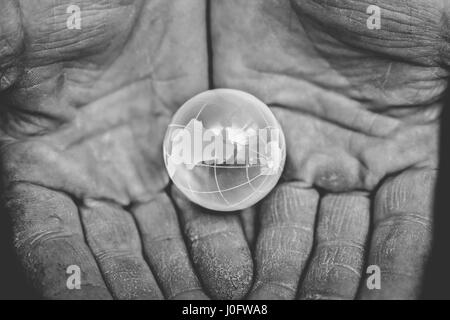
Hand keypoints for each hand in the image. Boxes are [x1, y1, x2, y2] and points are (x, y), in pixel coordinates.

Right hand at [0, 0, 252, 299]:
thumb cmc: (73, 1)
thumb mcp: (22, 32)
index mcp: (42, 163)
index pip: (53, 240)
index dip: (73, 277)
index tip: (96, 305)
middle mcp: (97, 179)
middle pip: (118, 253)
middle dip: (142, 288)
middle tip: (171, 313)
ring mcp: (149, 169)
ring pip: (167, 239)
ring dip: (186, 276)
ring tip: (213, 302)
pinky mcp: (194, 153)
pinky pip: (208, 203)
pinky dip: (221, 236)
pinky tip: (237, 267)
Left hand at [211, 0, 448, 298]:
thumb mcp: (444, 34)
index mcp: (399, 145)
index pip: (395, 234)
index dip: (385, 275)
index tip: (377, 308)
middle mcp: (340, 157)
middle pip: (332, 242)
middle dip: (320, 283)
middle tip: (303, 310)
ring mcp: (287, 145)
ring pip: (281, 228)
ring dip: (274, 270)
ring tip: (261, 303)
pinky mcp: (239, 128)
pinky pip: (235, 190)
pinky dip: (230, 229)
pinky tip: (228, 267)